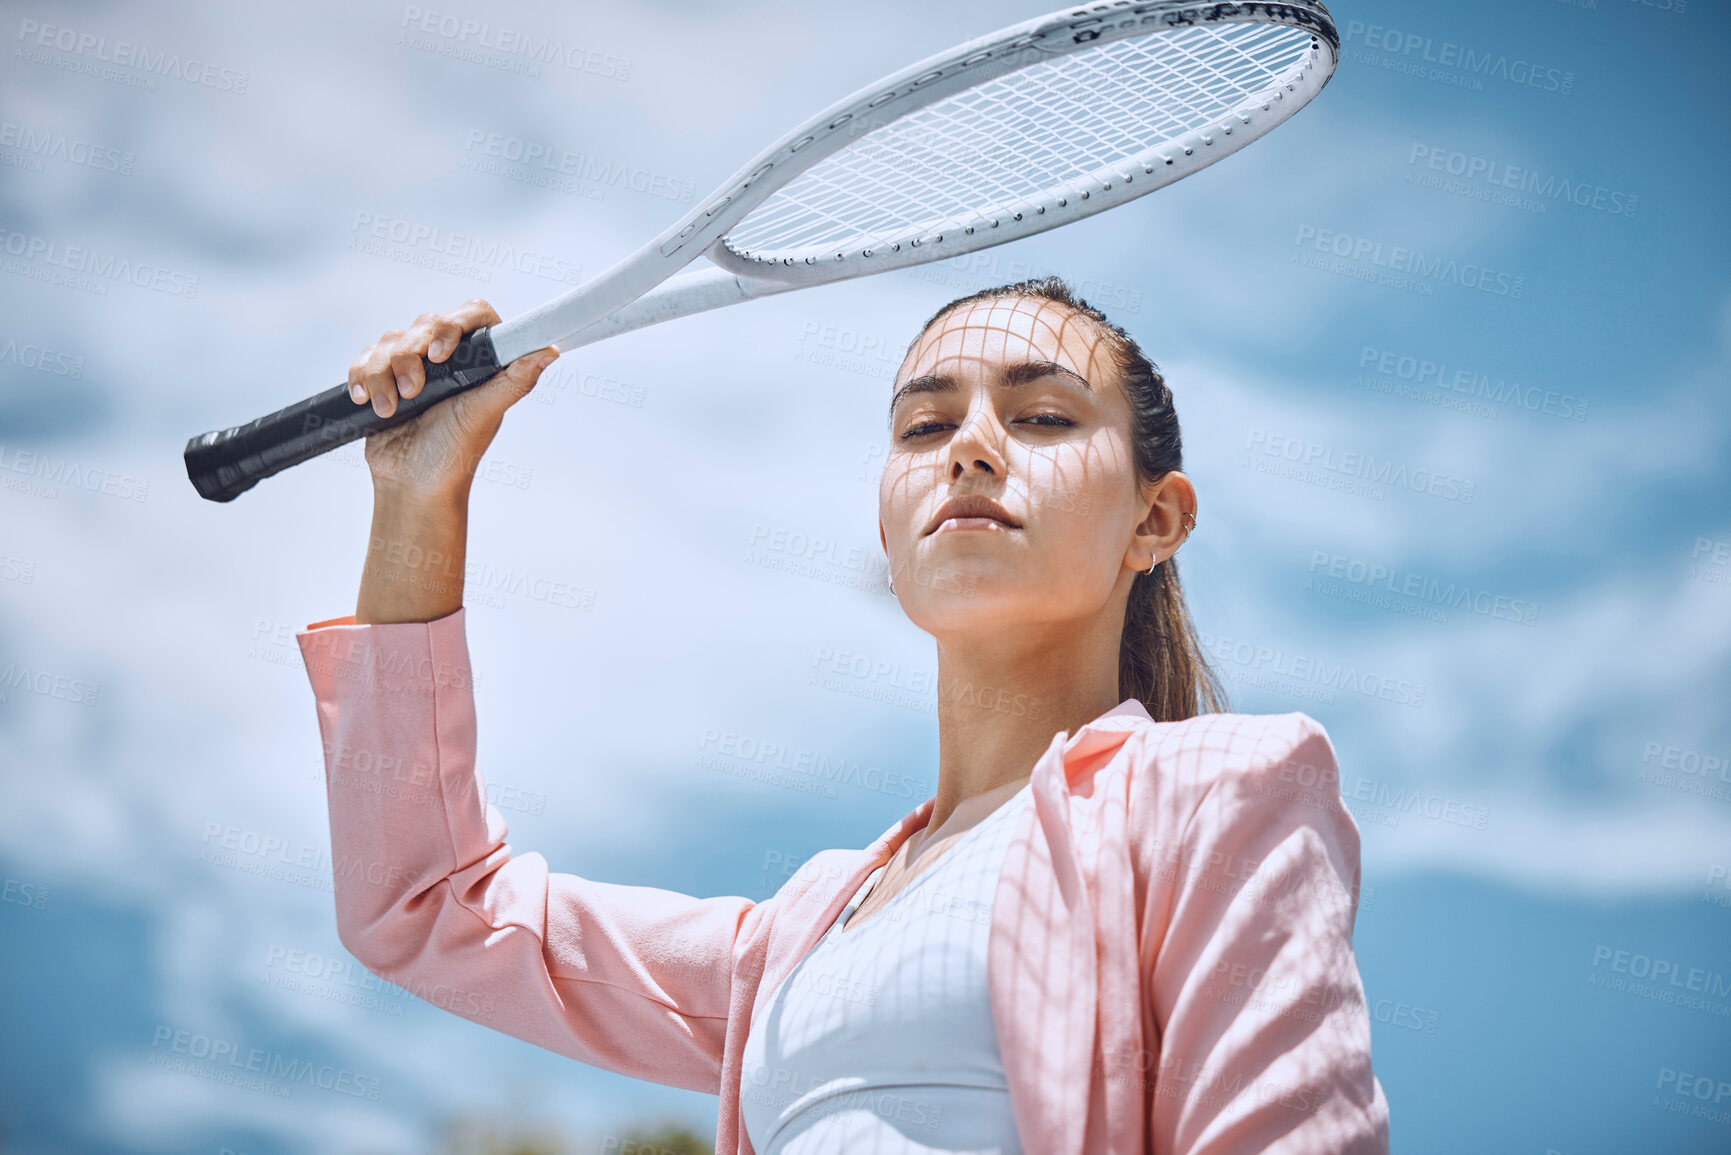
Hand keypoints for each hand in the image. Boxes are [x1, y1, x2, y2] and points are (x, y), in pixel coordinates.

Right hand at [346, 298, 558, 503]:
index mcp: (480, 362)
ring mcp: (414, 367)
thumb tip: (550, 351)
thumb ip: (515, 381)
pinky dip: (362, 378)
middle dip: (411, 357)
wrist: (412, 484)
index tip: (440, 353)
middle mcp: (449, 360)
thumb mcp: (486, 413)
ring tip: (392, 409)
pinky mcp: (383, 379)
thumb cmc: (455, 454)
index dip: (454, 324)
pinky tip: (368, 400)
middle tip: (415, 392)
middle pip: (425, 323)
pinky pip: (366, 359)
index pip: (473, 315)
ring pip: (390, 341)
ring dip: (384, 374)